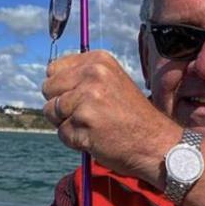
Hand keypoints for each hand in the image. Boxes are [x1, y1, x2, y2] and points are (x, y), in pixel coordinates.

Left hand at [41, 51, 175, 184]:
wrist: (156, 145)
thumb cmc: (134, 119)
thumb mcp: (113, 84)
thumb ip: (85, 78)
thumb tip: (51, 82)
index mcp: (99, 61)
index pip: (54, 69)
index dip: (61, 88)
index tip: (78, 99)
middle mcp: (92, 75)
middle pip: (48, 89)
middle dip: (60, 106)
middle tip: (85, 117)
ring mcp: (87, 99)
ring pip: (51, 112)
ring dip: (67, 125)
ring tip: (92, 128)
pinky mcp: (84, 124)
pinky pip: (62, 134)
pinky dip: (74, 141)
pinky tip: (96, 140)